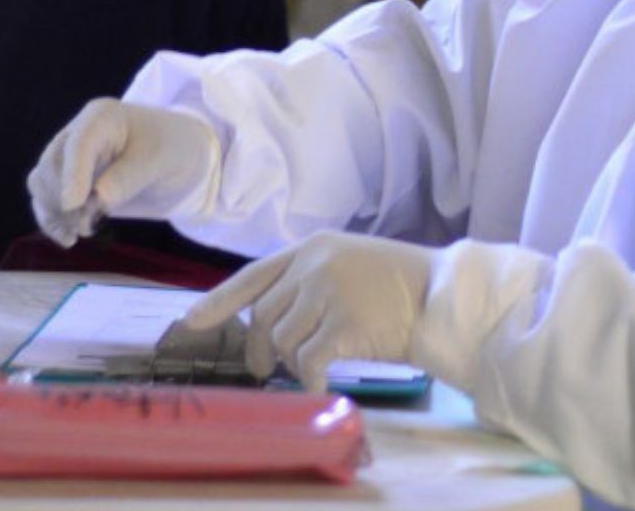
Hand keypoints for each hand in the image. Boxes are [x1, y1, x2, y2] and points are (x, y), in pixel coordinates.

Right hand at [26, 99, 221, 246]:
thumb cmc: (173, 149)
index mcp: (101, 117)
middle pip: (52, 165)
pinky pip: (46, 198)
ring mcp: (71, 157)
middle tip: (85, 225)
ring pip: (42, 182)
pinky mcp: (70, 181)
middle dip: (63, 199)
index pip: (78, 144)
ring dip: (53, 211)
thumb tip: (98, 199)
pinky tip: (67, 238)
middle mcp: (79, 134)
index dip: (72, 175)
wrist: (182, 158)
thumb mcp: (159, 160)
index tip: (71, 205)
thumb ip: (128, 178)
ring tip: (78, 233)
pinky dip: (52, 219)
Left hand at [181, 232, 436, 393]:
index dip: (218, 301)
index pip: (253, 275)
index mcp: (311, 247)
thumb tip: (270, 322)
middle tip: (267, 368)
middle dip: (260, 347)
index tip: (191, 322)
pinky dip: (308, 380)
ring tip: (311, 366)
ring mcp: (328, 291)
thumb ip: (309, 281)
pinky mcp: (344, 323)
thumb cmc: (400, 285)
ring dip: (290, 362)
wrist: (443, 295)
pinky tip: (318, 387)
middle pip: (263, 315)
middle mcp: (313, 264)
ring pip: (282, 340)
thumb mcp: (348, 265)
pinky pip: (307, 361)